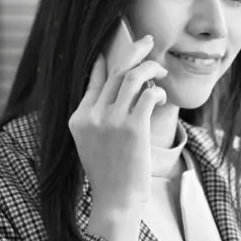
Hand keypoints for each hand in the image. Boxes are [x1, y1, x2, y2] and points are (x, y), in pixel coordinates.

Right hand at [69, 35, 167, 213]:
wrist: (116, 200)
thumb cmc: (110, 174)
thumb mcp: (92, 143)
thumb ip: (96, 117)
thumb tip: (110, 90)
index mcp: (79, 118)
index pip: (94, 80)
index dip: (106, 59)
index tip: (116, 45)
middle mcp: (93, 115)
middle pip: (115, 71)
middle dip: (134, 51)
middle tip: (147, 41)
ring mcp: (112, 120)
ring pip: (132, 77)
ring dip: (149, 67)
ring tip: (161, 69)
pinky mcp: (133, 127)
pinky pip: (148, 95)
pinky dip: (157, 91)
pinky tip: (160, 96)